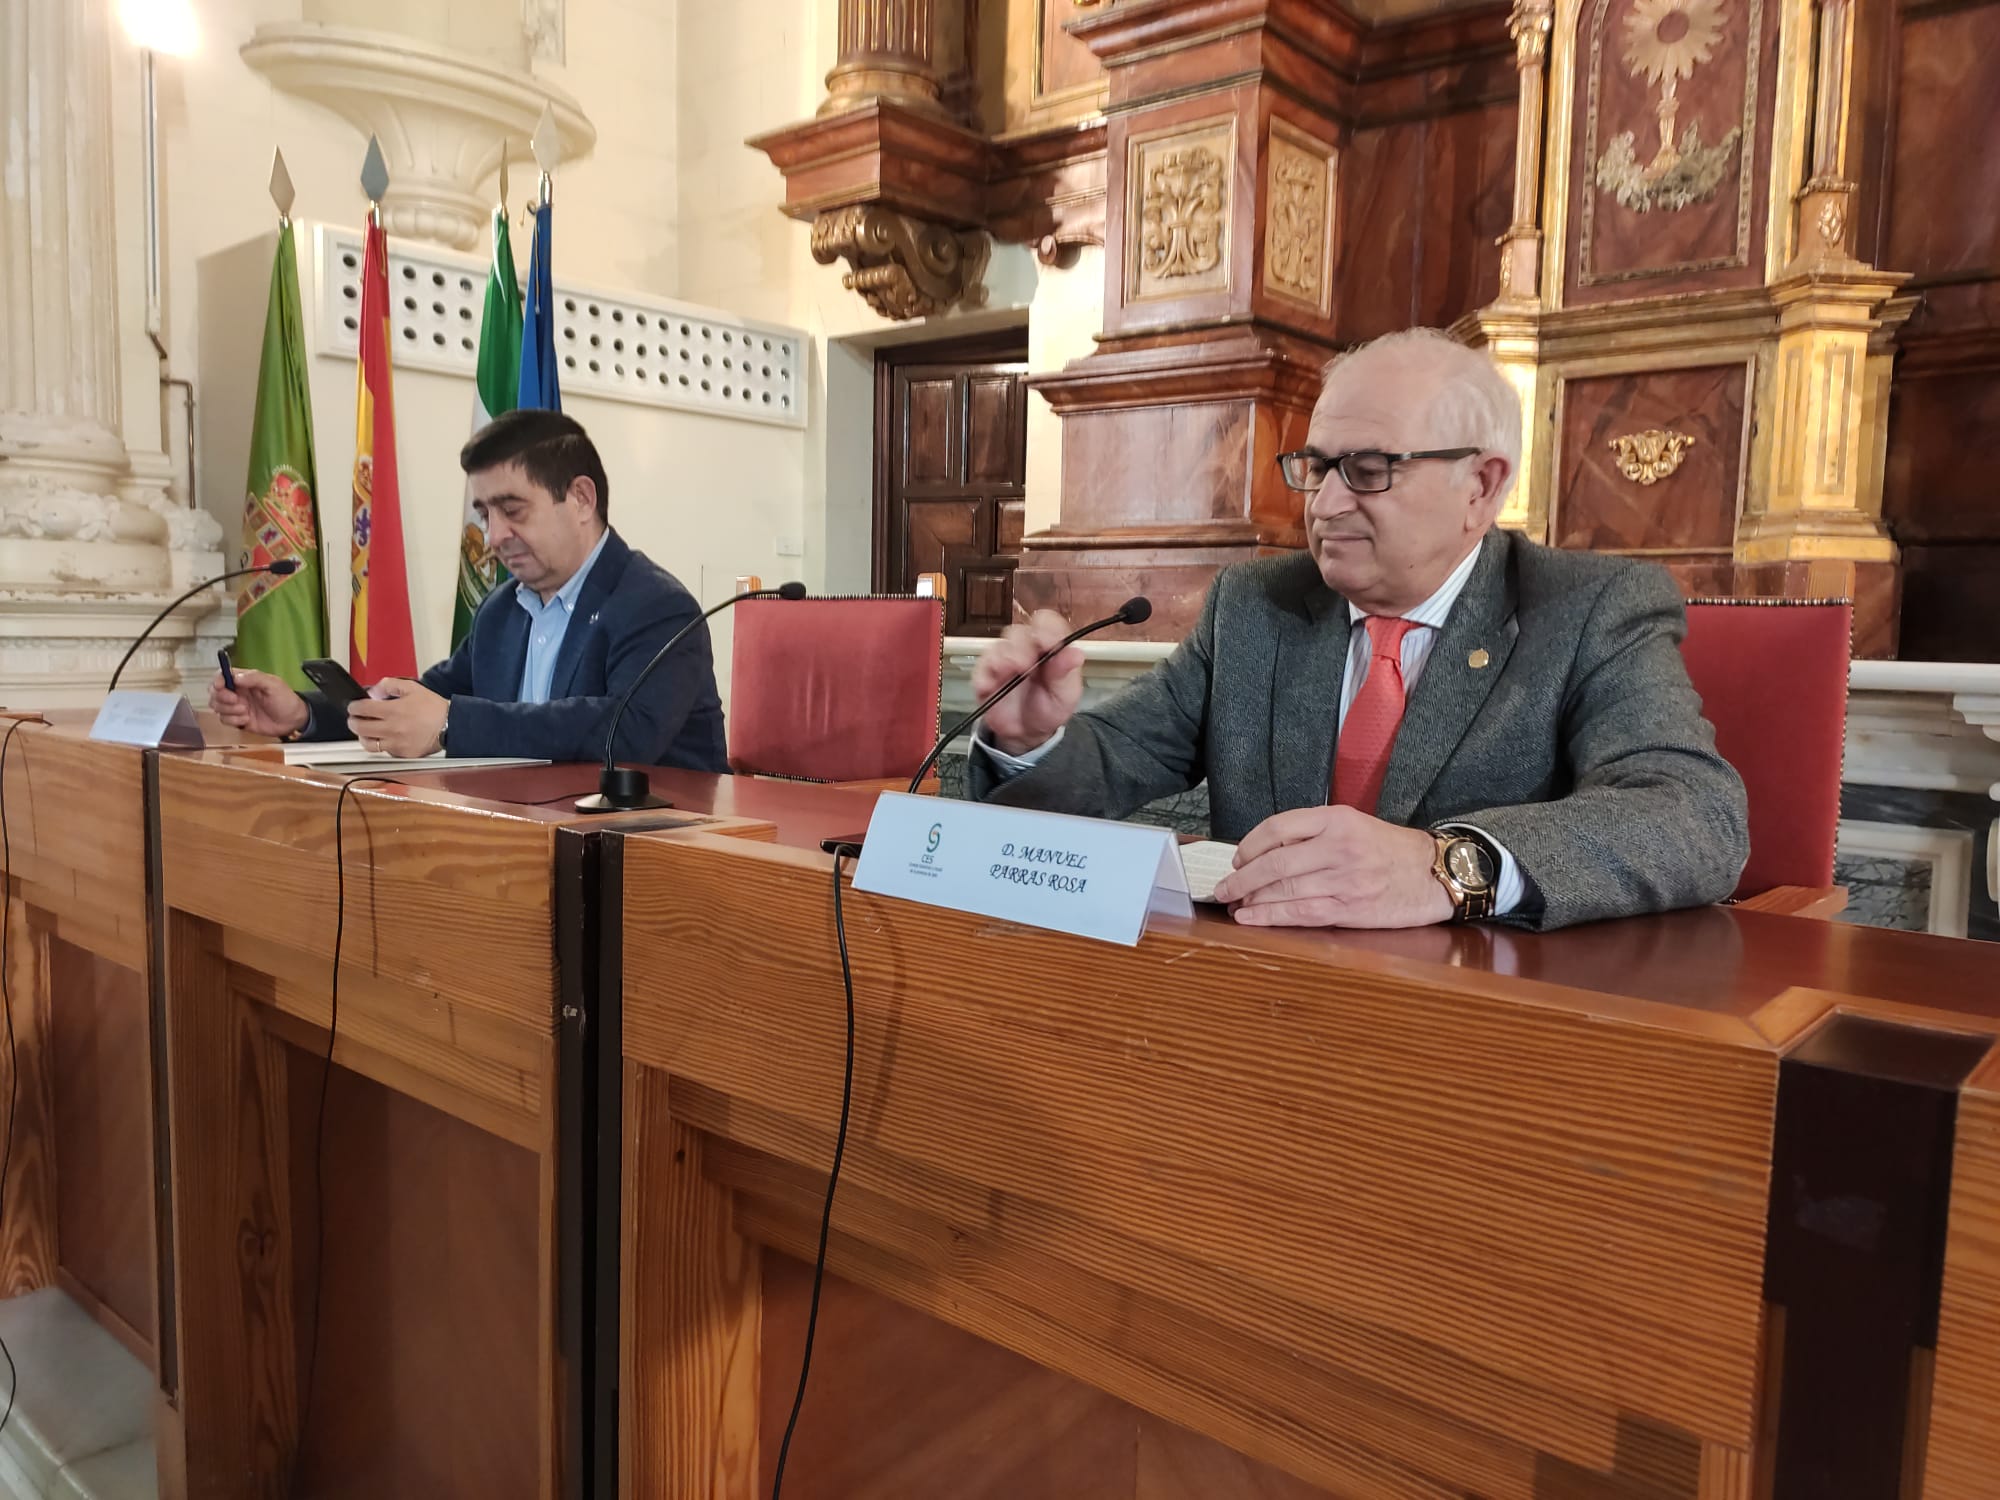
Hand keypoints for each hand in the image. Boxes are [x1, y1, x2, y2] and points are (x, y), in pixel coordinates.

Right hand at [209, 668, 308, 738]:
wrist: (293, 721)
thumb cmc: (286, 700)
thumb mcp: (273, 685)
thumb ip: (255, 678)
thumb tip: (236, 677)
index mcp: (245, 680)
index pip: (222, 675)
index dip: (217, 680)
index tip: (220, 686)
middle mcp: (238, 692)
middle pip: (215, 692)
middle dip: (222, 698)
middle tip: (237, 701)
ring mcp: (236, 706)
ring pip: (217, 707)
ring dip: (229, 710)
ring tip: (245, 711)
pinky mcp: (238, 720)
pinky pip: (224, 720)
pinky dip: (233, 720)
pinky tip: (247, 720)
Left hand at [345, 679, 446, 757]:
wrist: (451, 726)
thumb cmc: (434, 708)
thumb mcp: (412, 688)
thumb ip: (389, 685)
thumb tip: (374, 692)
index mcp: (392, 710)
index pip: (362, 709)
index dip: (353, 706)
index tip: (353, 706)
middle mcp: (391, 728)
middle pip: (360, 727)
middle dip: (353, 721)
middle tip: (354, 718)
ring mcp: (396, 743)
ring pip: (367, 744)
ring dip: (362, 736)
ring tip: (365, 731)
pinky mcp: (402, 753)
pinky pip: (384, 751)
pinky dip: (379, 745)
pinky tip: (382, 738)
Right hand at [971, 610, 1083, 755]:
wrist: (1027, 733)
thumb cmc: (1049, 708)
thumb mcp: (1065, 695)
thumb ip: (1066, 674)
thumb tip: (1075, 654)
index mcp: (1048, 647)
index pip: (1046, 623)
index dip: (1047, 629)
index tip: (1049, 643)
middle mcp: (1025, 648)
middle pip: (1019, 633)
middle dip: (1022, 647)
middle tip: (1025, 664)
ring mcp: (1003, 659)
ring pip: (999, 647)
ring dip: (1002, 658)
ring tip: (1007, 672)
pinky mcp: (985, 675)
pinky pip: (981, 668)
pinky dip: (983, 675)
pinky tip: (988, 686)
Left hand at [1211, 806, 1452, 928]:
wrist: (1433, 874)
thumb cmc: (1389, 849)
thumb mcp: (1353, 824)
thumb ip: (1312, 833)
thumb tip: (1264, 851)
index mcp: (1337, 819)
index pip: (1278, 828)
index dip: (1249, 845)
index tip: (1237, 858)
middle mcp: (1339, 847)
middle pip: (1275, 863)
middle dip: (1241, 878)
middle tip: (1223, 887)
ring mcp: (1345, 880)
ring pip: (1284, 890)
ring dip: (1251, 900)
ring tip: (1233, 904)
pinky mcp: (1350, 908)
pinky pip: (1300, 914)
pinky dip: (1269, 917)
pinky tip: (1250, 919)